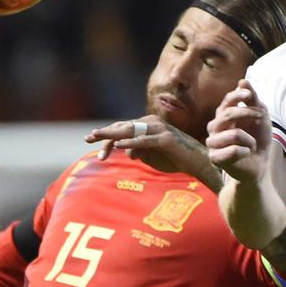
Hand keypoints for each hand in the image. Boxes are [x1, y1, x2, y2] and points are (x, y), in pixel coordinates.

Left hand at [85, 115, 207, 175]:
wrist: (198, 163)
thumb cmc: (175, 159)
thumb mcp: (152, 156)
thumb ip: (139, 151)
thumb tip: (127, 152)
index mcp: (148, 126)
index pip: (123, 128)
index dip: (106, 135)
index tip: (90, 140)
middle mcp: (152, 123)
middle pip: (124, 127)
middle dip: (105, 133)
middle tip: (88, 137)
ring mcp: (159, 130)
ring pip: (132, 130)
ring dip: (114, 135)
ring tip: (98, 137)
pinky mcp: (166, 139)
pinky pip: (145, 140)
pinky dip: (132, 142)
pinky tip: (119, 146)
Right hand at [206, 80, 272, 183]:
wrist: (259, 164)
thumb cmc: (258, 139)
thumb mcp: (261, 116)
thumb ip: (253, 99)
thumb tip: (243, 81)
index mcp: (223, 115)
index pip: (227, 100)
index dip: (238, 96)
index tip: (250, 96)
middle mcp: (214, 127)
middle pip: (228, 114)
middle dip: (249, 114)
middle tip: (261, 118)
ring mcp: (212, 143)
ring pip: (234, 134)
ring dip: (250, 139)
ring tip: (252, 145)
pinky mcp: (215, 158)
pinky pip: (234, 150)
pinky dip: (246, 151)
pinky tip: (246, 154)